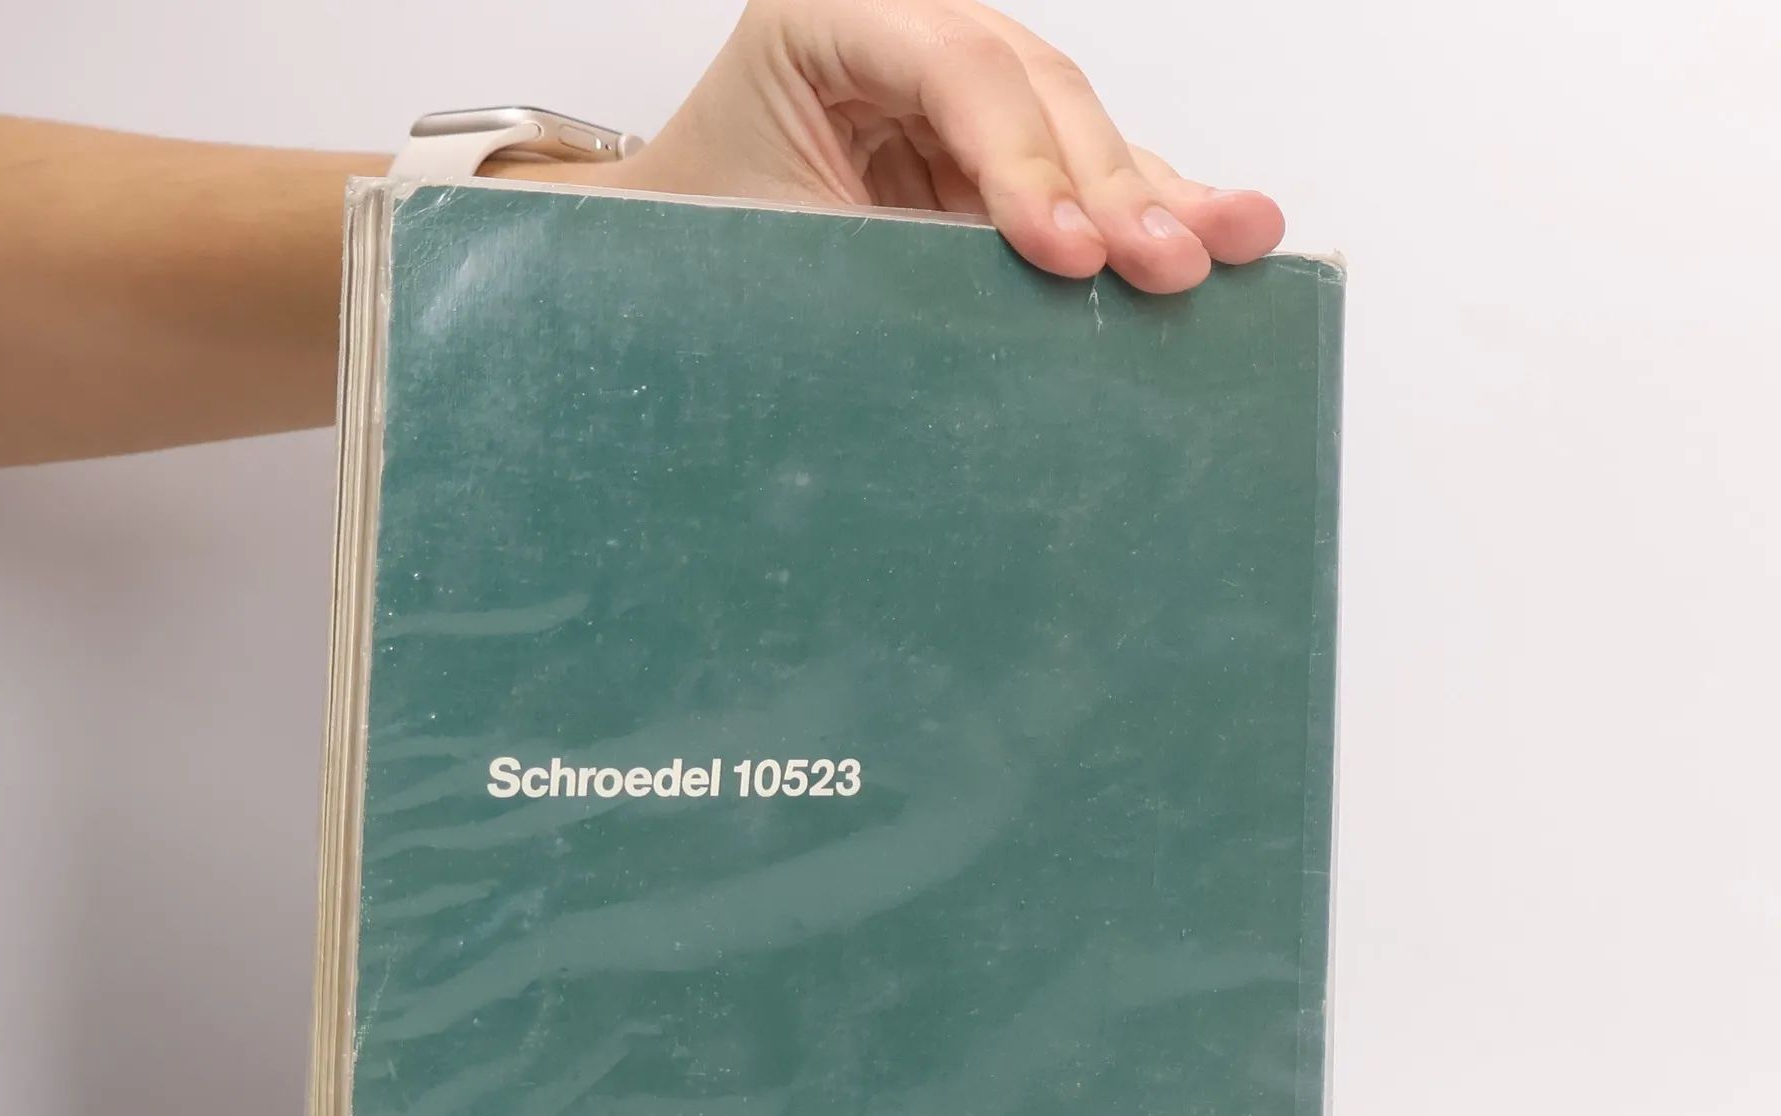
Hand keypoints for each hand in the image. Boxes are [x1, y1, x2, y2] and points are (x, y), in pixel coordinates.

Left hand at [598, 0, 1284, 293]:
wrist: (663, 265)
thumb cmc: (701, 243)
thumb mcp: (777, 251)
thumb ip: (889, 263)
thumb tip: (1018, 307)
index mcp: (829, 18)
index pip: (956, 71)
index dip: (1024, 161)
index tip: (1068, 252)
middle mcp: (905, 30)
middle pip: (1036, 89)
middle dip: (1111, 185)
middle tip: (1166, 265)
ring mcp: (954, 84)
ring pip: (1076, 126)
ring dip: (1156, 192)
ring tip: (1231, 242)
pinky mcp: (986, 146)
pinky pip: (1076, 170)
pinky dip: (1143, 205)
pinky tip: (1217, 225)